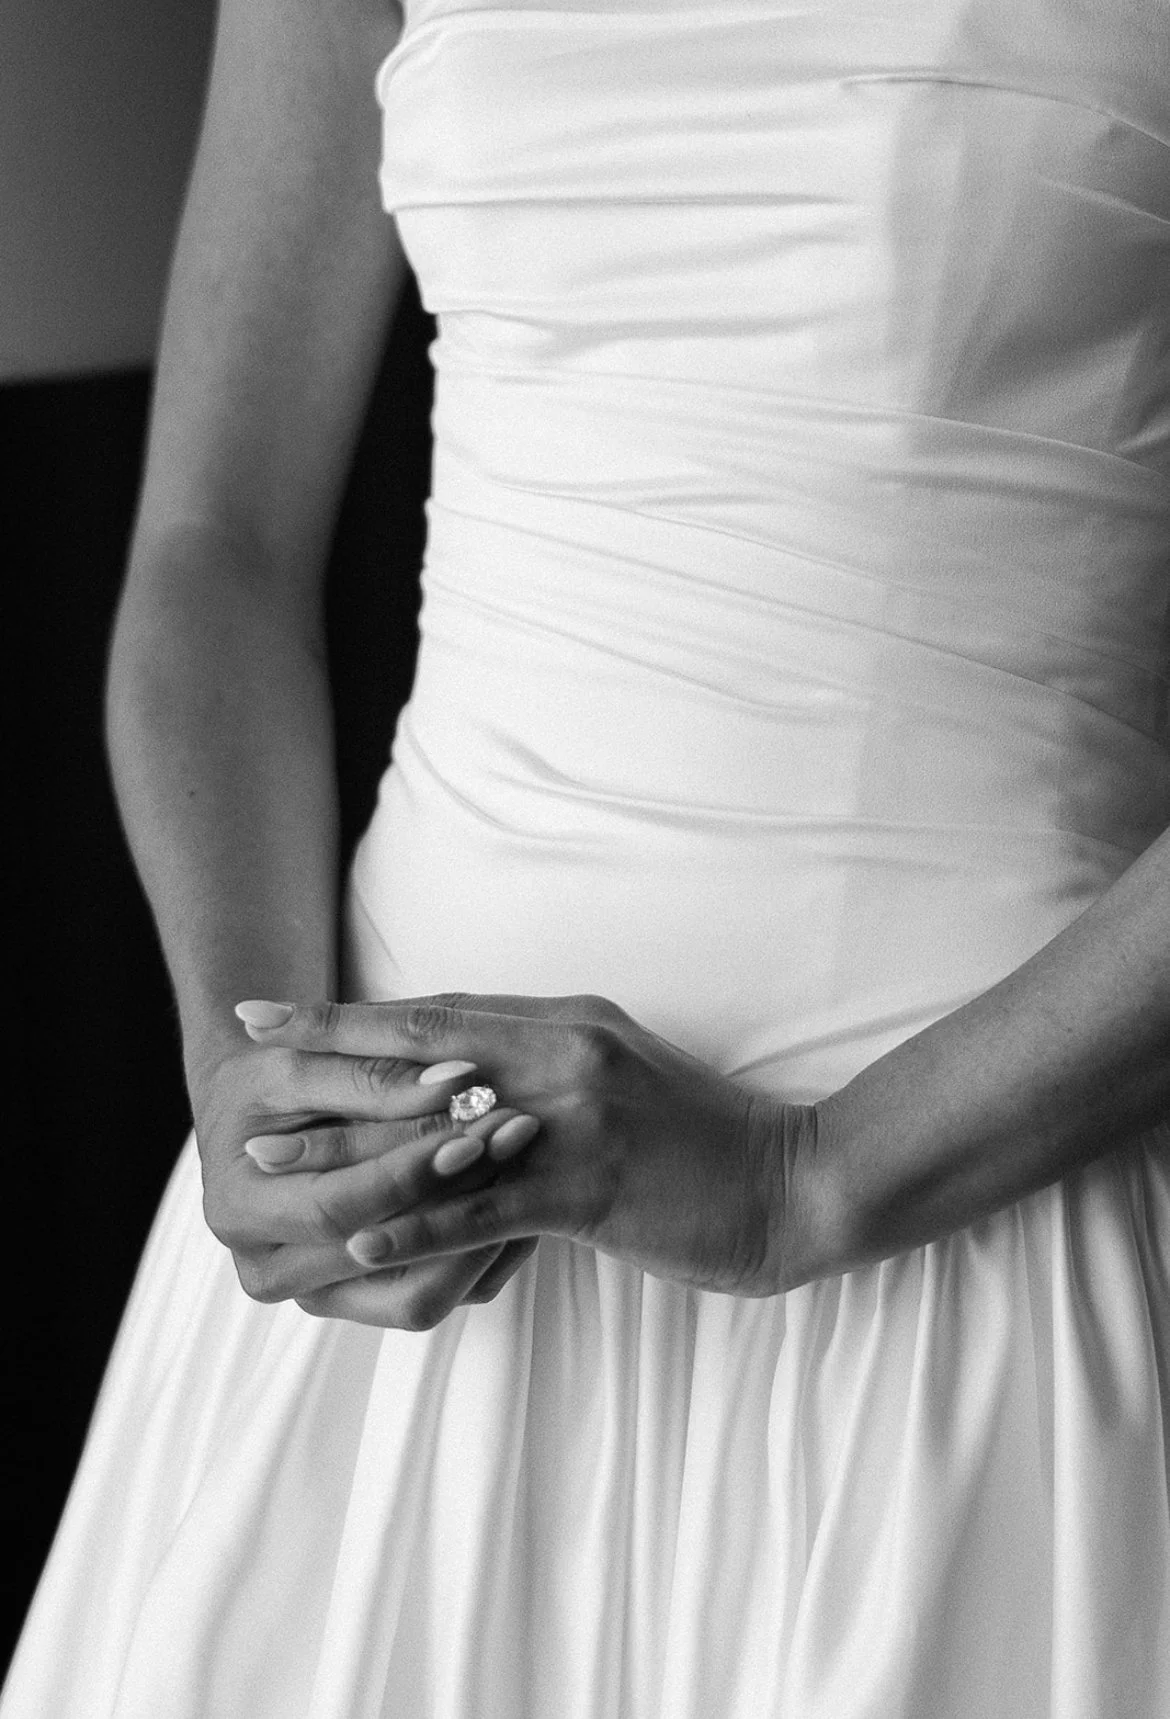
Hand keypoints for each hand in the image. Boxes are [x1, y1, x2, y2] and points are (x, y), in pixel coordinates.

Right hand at [188, 1019, 541, 1328]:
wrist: (262, 1113)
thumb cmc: (271, 1077)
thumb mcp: (303, 1065)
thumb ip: (373, 1076)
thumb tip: (457, 1080)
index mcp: (241, 1210)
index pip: (337, 1205)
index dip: (406, 1169)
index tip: (471, 1124)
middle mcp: (275, 1271)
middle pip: (381, 1256)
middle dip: (455, 1197)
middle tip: (518, 1134)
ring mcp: (325, 1295)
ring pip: (420, 1297)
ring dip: (482, 1235)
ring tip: (528, 1165)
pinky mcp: (371, 1301)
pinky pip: (442, 1296)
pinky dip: (485, 1255)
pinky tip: (524, 1199)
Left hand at [241, 993, 831, 1295]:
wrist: (794, 1181)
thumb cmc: (701, 1135)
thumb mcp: (620, 1073)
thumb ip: (544, 1063)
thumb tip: (464, 1071)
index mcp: (567, 1023)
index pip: (438, 1015)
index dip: (352, 1016)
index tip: (277, 1015)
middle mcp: (564, 1054)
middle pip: (422, 1055)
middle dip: (326, 1059)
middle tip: (244, 1060)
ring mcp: (579, 1119)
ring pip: (441, 1132)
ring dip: (350, 1148)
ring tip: (275, 1160)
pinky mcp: (595, 1187)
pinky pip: (491, 1208)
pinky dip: (423, 1224)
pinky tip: (363, 1241)